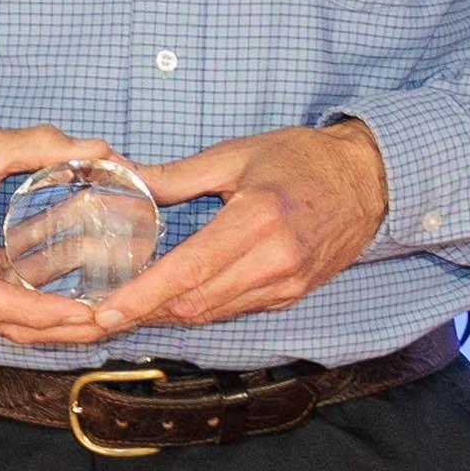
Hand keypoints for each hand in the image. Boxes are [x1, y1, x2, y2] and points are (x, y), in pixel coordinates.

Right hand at [0, 125, 175, 356]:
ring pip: (1, 323)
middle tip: (109, 324)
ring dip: (48, 327)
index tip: (82, 311)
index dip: (40, 312)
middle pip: (4, 325)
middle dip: (59, 331)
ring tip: (96, 320)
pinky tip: (65, 302)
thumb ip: (39, 145)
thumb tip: (99, 148)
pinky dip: (31, 313)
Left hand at [94, 116, 393, 338]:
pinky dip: (198, 309)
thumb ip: (177, 177)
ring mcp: (286, 284)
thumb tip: (123, 176)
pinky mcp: (291, 295)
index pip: (190, 270)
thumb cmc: (302, 159)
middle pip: (196, 303)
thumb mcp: (237, 155)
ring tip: (125, 310)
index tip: (105, 311)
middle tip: (100, 314)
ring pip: (212, 313)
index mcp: (259, 218)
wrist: (369, 180)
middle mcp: (276, 260)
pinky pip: (233, 310)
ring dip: (167, 315)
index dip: (143, 296)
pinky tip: (170, 302)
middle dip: (144, 312)